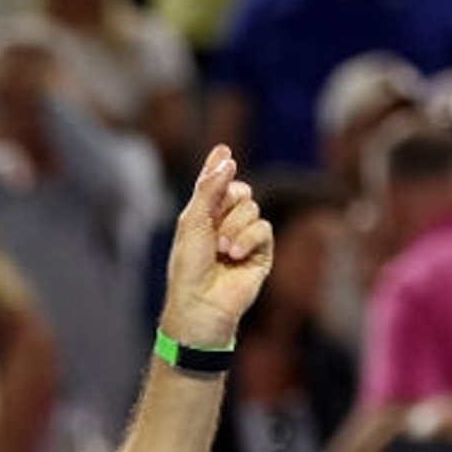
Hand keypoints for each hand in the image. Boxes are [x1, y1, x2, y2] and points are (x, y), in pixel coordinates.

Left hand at [160, 145, 271, 346]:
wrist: (201, 302)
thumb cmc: (189, 266)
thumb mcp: (192, 221)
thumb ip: (209, 188)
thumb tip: (227, 157)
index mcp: (202, 215)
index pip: (214, 184)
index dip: (218, 167)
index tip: (223, 150)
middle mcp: (224, 222)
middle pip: (239, 190)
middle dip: (227, 203)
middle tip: (213, 226)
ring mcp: (244, 236)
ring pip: (252, 208)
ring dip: (235, 226)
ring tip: (221, 249)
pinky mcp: (261, 251)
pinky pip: (263, 227)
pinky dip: (248, 238)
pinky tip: (234, 254)